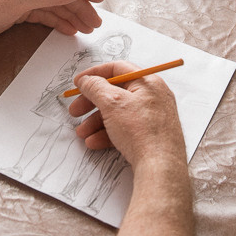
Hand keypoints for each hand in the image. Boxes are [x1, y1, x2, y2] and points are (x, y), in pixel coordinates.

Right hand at [68, 61, 186, 166]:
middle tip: (75, 111)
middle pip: (115, 93)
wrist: (160, 167)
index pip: (118, 69)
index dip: (95, 74)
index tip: (79, 83)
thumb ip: (95, 87)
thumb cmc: (142, 131)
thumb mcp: (112, 103)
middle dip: (91, 103)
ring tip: (82, 133)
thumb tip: (87, 80)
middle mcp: (152, 97)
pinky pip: (125, 129)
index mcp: (148, 82)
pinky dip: (108, 134)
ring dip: (96, 122)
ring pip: (117, 114)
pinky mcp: (150, 135)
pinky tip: (94, 142)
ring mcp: (152, 117)